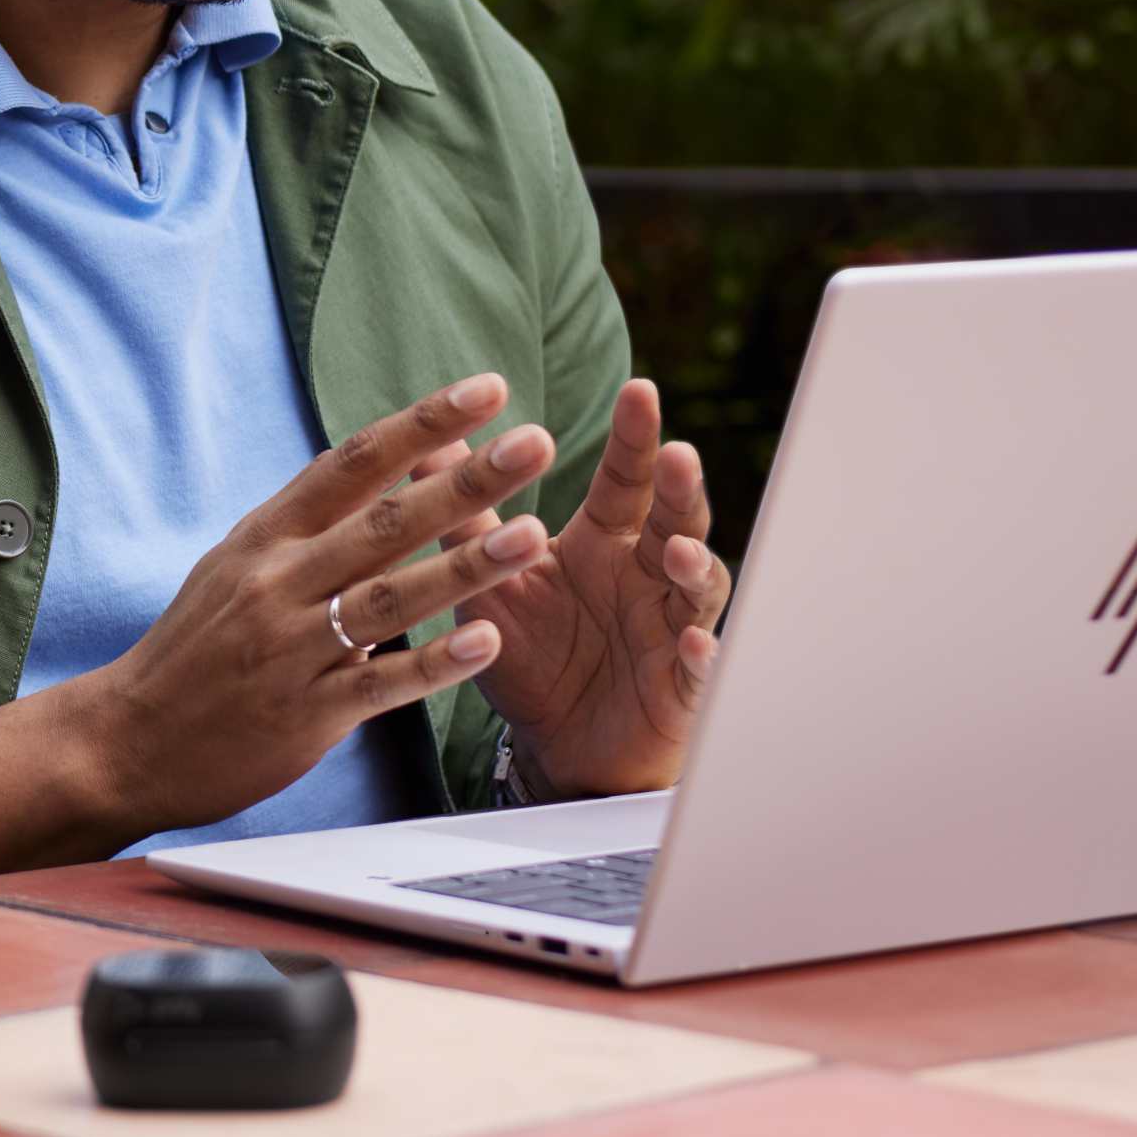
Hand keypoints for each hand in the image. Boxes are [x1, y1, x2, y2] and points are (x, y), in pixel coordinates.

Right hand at [62, 373, 567, 842]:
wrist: (128, 740)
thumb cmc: (197, 647)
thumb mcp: (239, 565)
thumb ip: (316, 520)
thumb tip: (398, 460)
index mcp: (265, 537)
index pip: (351, 463)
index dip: (422, 424)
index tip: (488, 390)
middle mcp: (277, 582)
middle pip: (383, 521)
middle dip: (465, 480)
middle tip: (536, 443)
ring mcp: (290, 649)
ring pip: (390, 598)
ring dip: (466, 566)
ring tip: (533, 536)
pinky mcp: (303, 715)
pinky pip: (380, 685)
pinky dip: (433, 664)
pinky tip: (485, 643)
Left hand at [454, 378, 731, 794]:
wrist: (556, 747)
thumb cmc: (533, 654)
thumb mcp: (493, 583)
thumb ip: (470, 517)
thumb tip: (434, 439)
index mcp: (606, 544)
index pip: (625, 481)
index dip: (633, 438)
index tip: (637, 389)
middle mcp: (647, 577)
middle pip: (674, 520)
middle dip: (679, 489)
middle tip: (676, 453)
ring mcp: (671, 628)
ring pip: (697, 588)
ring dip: (692, 567)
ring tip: (677, 551)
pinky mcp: (680, 686)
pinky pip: (699, 669)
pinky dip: (703, 656)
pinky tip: (697, 644)